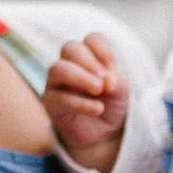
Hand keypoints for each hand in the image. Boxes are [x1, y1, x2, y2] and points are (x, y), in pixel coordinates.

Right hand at [44, 33, 129, 172]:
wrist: (104, 134)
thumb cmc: (111, 104)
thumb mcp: (121, 90)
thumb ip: (115, 79)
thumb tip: (106, 79)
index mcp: (89, 56)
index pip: (91, 39)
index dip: (102, 49)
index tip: (112, 67)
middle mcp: (69, 65)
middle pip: (69, 48)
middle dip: (89, 62)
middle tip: (103, 81)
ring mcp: (56, 83)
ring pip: (58, 69)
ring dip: (80, 77)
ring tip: (99, 90)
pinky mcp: (51, 104)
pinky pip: (60, 98)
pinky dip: (81, 102)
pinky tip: (98, 109)